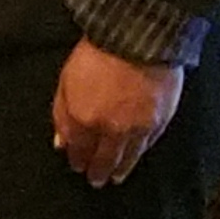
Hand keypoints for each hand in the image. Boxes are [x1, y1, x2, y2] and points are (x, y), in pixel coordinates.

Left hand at [51, 39, 184, 185]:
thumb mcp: (66, 81)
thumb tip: (60, 142)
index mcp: (82, 119)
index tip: (77, 165)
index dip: (77, 159)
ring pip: (127, 156)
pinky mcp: (159, 121)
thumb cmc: (96, 54)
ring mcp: (136, 127)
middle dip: (97, 171)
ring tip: (115, 178)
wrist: (137, 38)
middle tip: (96, 181)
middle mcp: (109, 129)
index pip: (78, 149)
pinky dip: (140, 153)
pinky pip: (147, 145)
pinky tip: (136, 157)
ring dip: (120, 169)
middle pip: (102, 158)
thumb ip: (61, 114)